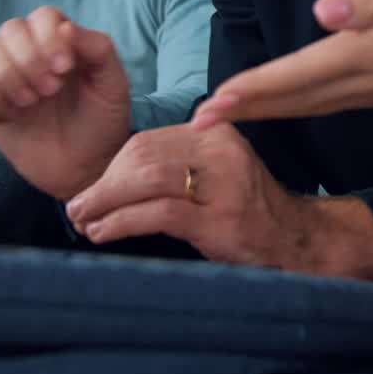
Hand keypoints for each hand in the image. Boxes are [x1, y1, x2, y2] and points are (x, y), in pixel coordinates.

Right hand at [0, 7, 132, 199]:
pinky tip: (14, 113)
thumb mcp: (112, 82)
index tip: (65, 68)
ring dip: (7, 73)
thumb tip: (63, 26)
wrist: (84, 166)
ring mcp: (9, 75)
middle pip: (11, 29)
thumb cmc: (103, 120)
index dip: (48, 36)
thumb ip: (96, 47)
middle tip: (51, 89)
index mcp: (65, 42)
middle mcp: (33, 53)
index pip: (44, 16)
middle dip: (27, 57)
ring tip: (34, 101)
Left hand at [64, 122, 372, 280]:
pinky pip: (157, 213)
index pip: (148, 141)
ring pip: (146, 180)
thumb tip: (112, 179)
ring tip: (84, 222)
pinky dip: (121, 222)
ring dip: (105, 203)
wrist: (295, 239)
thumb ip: (176, 166)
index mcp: (217, 134)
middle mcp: (221, 151)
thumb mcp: (216, 174)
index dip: (112, 167)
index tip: (93, 190)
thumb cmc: (246, 210)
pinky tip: (103, 233)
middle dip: (103, 184)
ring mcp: (222, 184)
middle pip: (142, 158)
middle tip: (77, 209)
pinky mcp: (218, 218)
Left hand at [194, 0, 372, 127]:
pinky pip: (340, 102)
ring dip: (273, 108)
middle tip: (200, 123)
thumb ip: (372, 0)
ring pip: (318, 104)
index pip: (300, 75)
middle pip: (300, 98)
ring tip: (234, 112)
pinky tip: (296, 100)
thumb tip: (321, 12)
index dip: (252, 90)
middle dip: (249, 109)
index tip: (209, 106)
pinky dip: (306, 105)